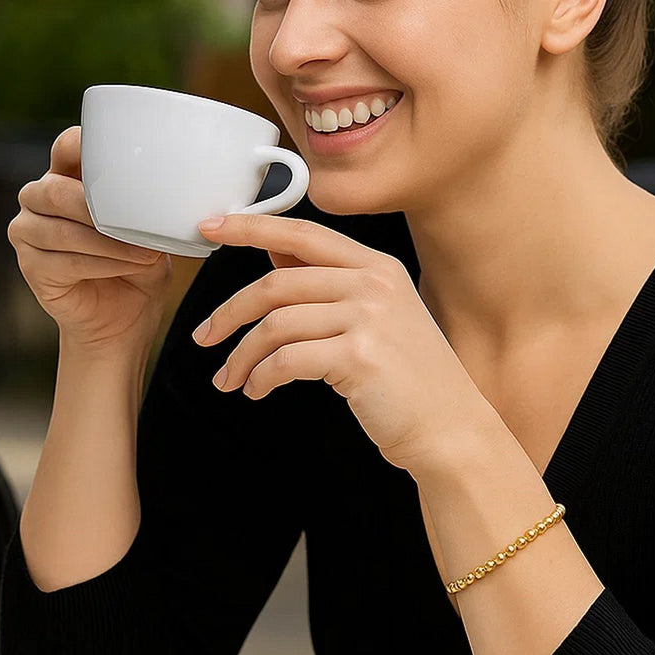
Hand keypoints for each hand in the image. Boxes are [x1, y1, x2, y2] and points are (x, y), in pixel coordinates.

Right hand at [8, 126, 172, 352]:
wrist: (127, 317)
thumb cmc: (140, 265)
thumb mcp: (153, 231)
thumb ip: (152, 209)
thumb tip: (175, 195)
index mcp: (70, 177)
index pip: (66, 147)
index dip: (82, 144)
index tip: (116, 153)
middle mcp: (40, 199)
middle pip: (54, 190)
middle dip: (96, 206)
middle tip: (136, 221)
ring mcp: (29, 232)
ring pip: (59, 229)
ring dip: (106, 242)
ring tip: (144, 253)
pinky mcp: (31, 266)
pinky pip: (62, 261)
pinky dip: (100, 264)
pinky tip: (128, 267)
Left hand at [192, 213, 494, 473]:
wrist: (450, 429)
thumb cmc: (410, 379)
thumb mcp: (376, 317)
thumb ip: (327, 283)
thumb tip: (272, 255)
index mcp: (377, 267)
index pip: (302, 233)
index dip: (251, 226)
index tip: (212, 226)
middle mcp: (373, 284)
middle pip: (277, 283)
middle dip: (229, 312)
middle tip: (204, 335)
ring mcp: (368, 319)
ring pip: (275, 324)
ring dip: (241, 355)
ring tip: (231, 378)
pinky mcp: (357, 357)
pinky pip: (286, 360)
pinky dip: (261, 377)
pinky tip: (258, 390)